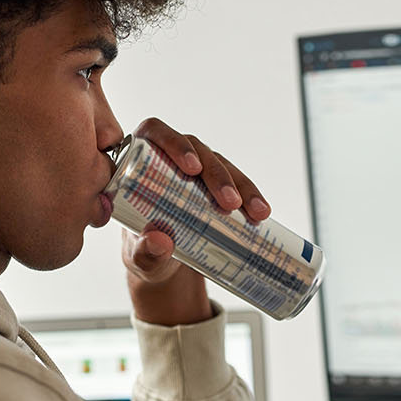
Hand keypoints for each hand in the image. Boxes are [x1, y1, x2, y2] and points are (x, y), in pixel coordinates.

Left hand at [121, 118, 271, 325]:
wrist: (164, 266)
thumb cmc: (143, 252)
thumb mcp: (140, 258)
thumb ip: (143, 253)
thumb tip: (159, 240)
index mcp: (139, 163)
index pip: (155, 134)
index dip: (174, 143)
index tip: (192, 168)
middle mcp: (168, 159)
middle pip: (196, 150)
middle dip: (217, 175)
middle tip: (229, 203)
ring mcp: (195, 171)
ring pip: (220, 164)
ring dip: (240, 185)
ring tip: (254, 212)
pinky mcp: (215, 184)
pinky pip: (236, 181)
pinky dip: (250, 195)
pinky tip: (261, 211)